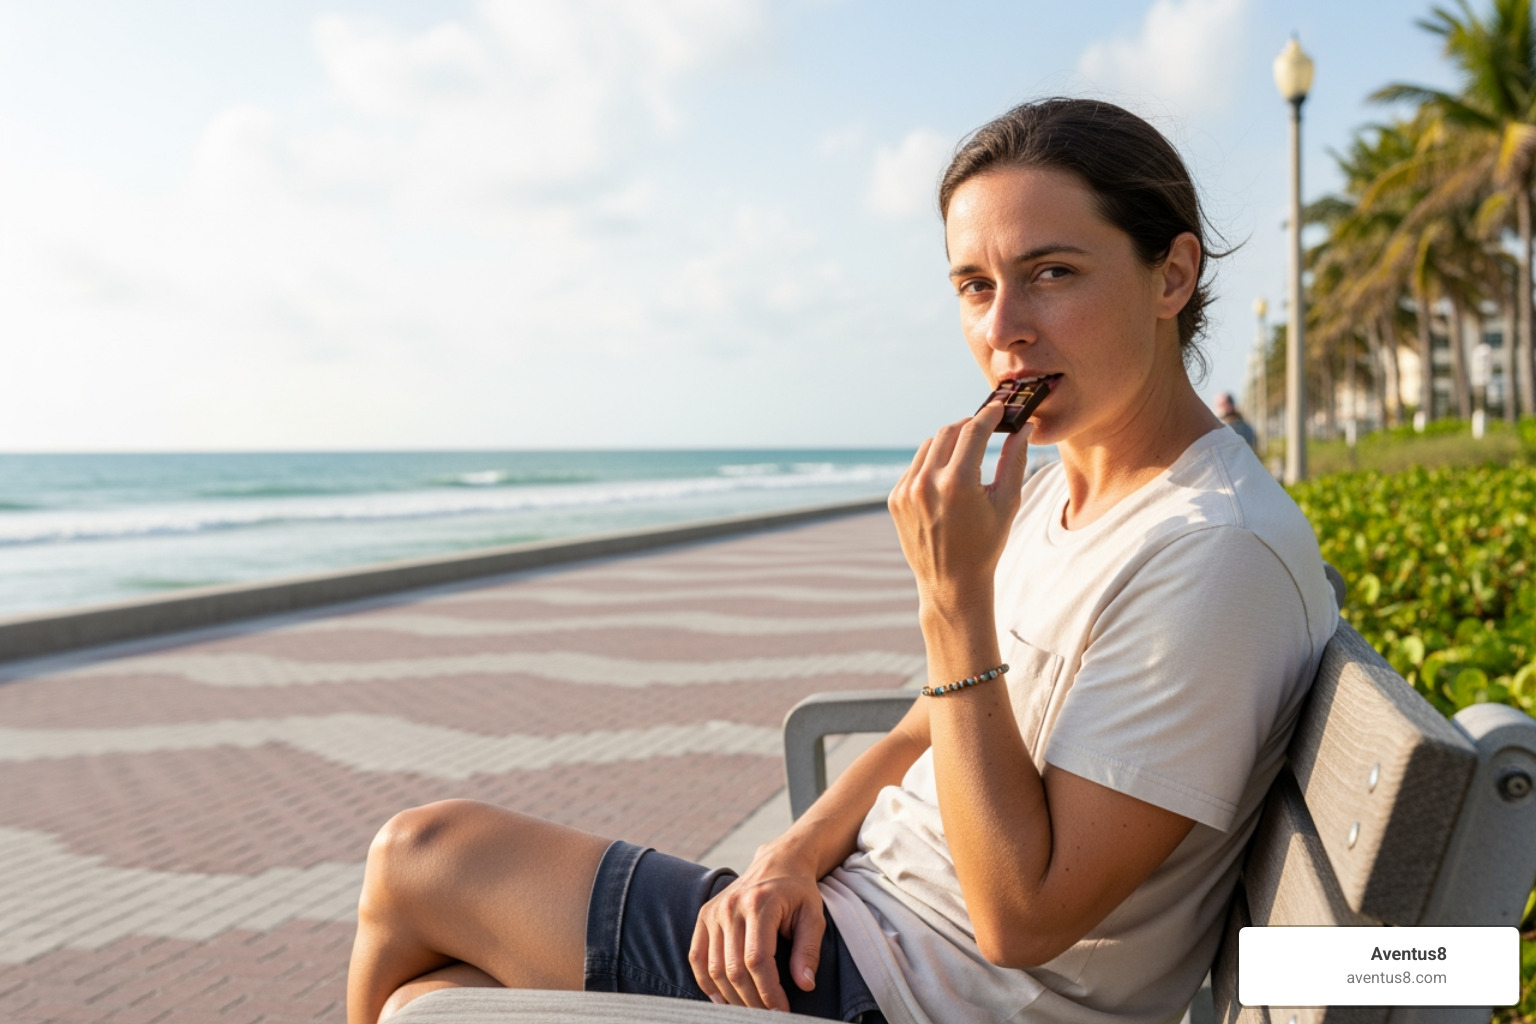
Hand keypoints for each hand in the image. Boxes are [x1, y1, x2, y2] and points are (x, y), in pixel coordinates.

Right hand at [689, 848, 824, 1010]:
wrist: (778, 862)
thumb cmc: (798, 892)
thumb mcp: (813, 916)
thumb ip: (809, 950)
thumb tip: (805, 984)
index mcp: (759, 904)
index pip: (757, 960)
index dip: (768, 991)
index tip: (782, 1010)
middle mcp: (731, 906)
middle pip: (733, 968)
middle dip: (751, 1000)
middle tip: (768, 1015)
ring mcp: (714, 911)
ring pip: (714, 967)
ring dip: (731, 996)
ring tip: (750, 1010)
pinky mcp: (704, 916)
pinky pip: (697, 957)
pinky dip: (706, 982)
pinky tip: (722, 998)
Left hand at [889, 401, 1031, 614]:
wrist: (952, 583)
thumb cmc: (986, 544)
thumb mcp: (1007, 503)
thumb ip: (1015, 460)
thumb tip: (1024, 428)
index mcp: (958, 483)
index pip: (973, 431)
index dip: (988, 415)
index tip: (999, 408)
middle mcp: (927, 483)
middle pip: (948, 432)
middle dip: (968, 425)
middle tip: (985, 427)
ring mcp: (906, 491)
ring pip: (928, 446)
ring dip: (948, 442)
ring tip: (967, 454)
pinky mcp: (895, 499)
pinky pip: (915, 466)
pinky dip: (931, 463)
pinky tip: (947, 477)